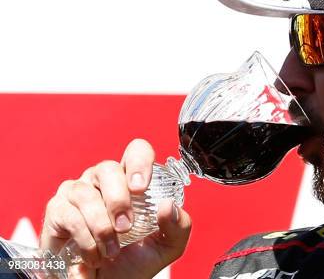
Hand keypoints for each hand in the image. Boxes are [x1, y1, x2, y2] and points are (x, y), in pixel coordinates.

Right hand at [40, 139, 191, 278]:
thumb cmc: (134, 259)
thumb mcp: (167, 245)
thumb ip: (178, 225)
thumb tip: (167, 205)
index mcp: (132, 180)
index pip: (136, 151)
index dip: (139, 162)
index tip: (141, 188)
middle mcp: (103, 179)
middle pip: (108, 168)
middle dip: (118, 200)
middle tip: (126, 228)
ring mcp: (77, 191)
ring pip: (86, 194)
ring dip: (101, 226)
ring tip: (112, 251)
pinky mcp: (57, 210)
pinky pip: (69, 216)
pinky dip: (85, 240)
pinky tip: (94, 257)